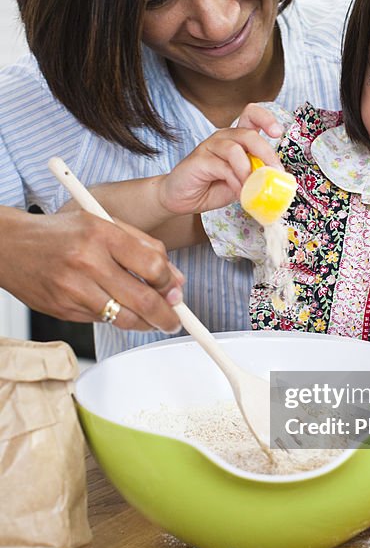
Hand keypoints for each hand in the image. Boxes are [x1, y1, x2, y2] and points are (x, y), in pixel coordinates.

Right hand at [2, 207, 184, 331]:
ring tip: (153, 320)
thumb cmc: (60, 232)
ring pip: (124, 318)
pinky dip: (116, 318)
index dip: (171, 283)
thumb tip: (174, 279)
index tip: (175, 289)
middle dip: (167, 316)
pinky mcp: (63, 310)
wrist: (9, 246)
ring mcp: (73, 289)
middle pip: (143, 300)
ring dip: (145, 323)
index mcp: (101, 234)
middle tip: (174, 320)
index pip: (153, 266)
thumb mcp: (104, 223)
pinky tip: (117, 308)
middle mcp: (87, 262)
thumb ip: (144, 246)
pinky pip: (102, 320)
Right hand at [160, 104, 284, 215]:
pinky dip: (236, 182)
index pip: (252, 115)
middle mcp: (224, 137)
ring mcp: (210, 146)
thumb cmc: (212, 186)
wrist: (182, 198)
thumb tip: (278, 181)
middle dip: (266, 153)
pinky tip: (239, 193)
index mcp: (237, 138)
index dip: (266, 119)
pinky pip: (223, 167)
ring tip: (253, 188)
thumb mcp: (241, 181)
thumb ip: (257, 177)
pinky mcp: (200, 159)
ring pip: (235, 149)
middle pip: (248, 134)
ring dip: (248, 171)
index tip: (278, 133)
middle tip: (275, 173)